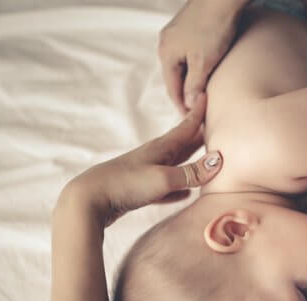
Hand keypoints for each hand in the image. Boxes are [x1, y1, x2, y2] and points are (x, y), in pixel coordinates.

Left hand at [57, 94, 221, 227]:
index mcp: (161, 148)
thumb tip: (217, 161)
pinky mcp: (140, 191)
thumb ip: (190, 172)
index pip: (186, 126)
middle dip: (199, 135)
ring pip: (176, 165)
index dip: (198, 112)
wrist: (89, 200)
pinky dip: (178, 188)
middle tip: (216, 126)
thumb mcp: (163, 178)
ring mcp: (147, 173)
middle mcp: (155, 157)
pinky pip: (167, 188)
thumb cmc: (126, 184)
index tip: (207, 94)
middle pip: (184, 144)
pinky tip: (185, 194)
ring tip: (206, 159)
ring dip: (192, 162)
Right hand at [158, 0, 243, 111]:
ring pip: (182, 64)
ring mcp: (176, 33)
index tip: (192, 119)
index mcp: (166, 53)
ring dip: (191, 79)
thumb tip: (187, 104)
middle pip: (175, 76)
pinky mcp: (187, 26)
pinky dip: (195, 65)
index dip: (182, 106)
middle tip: (197, 109)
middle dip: (185, 93)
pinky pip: (188, 53)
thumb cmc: (213, 27)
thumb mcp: (203, 62)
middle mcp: (166, 43)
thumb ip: (194, 85)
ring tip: (202, 92)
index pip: (171, 88)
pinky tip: (205, 69)